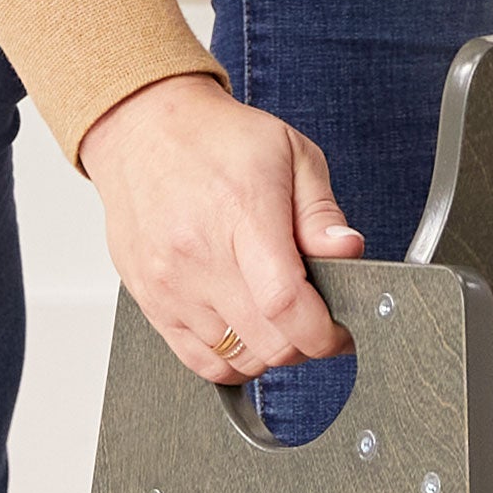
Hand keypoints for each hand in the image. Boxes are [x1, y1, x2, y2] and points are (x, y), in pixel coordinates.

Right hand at [75, 73, 361, 387]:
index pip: (285, 304)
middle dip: (306, 343)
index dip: (323, 333)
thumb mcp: (290, 154)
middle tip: (316, 320)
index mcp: (242, 213)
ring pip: (237, 358)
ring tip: (277, 317)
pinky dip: (232, 358)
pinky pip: (200, 361)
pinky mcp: (152, 301)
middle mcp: (200, 255)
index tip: (340, 331)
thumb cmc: (217, 140)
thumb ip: (321, 211)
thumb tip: (348, 252)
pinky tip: (245, 329)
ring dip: (269, 350)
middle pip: (267, 343)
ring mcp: (171, 285)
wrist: (145, 131)